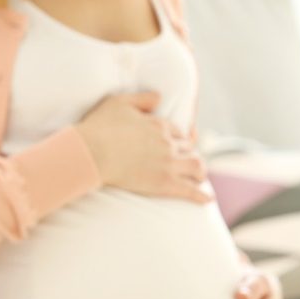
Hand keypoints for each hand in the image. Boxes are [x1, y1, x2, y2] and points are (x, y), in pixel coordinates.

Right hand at [77, 91, 211, 203]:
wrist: (91, 153)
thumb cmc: (99, 128)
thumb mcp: (119, 102)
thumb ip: (142, 99)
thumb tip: (160, 98)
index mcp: (159, 125)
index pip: (178, 133)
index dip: (180, 139)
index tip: (179, 145)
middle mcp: (168, 143)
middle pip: (189, 149)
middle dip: (189, 155)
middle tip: (187, 163)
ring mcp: (168, 164)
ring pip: (196, 166)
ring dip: (200, 172)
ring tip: (199, 178)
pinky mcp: (165, 183)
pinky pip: (190, 190)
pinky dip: (201, 196)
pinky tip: (208, 200)